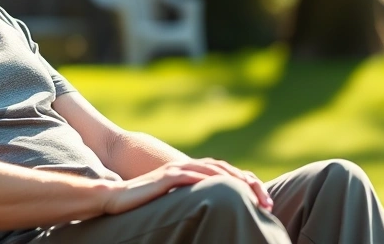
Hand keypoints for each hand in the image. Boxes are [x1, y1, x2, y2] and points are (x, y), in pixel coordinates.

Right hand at [102, 159, 272, 215]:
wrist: (116, 198)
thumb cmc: (143, 204)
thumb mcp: (174, 203)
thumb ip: (191, 202)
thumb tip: (213, 215)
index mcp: (190, 173)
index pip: (225, 173)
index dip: (246, 184)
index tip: (265, 202)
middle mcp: (185, 168)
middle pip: (224, 169)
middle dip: (248, 183)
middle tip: (267, 201)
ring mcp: (175, 171)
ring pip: (211, 169)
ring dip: (233, 180)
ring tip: (251, 193)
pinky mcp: (165, 178)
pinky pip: (189, 176)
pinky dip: (206, 179)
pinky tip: (220, 187)